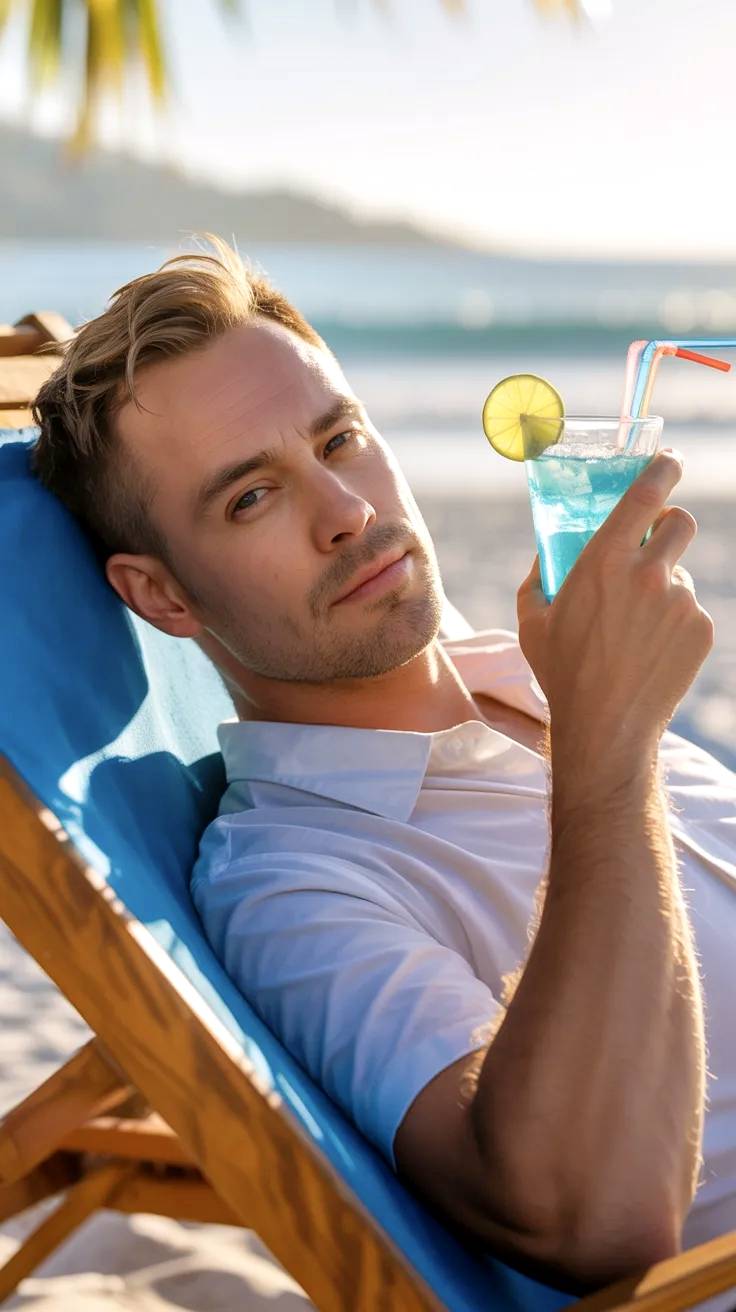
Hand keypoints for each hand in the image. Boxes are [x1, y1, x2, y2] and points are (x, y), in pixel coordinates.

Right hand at [517, 451, 713, 777]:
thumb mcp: (533, 619)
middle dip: (669, 525)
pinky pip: (689, 610)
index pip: (647, 493)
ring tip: (634, 626)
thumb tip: (548, 553)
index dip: (663, 468)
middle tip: (653, 542)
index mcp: (604, 560)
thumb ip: (540, 575)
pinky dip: (672, 621)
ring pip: (680, 574)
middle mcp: (649, 574)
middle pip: (681, 523)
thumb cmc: (561, 672)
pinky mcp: (700, 631)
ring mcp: (681, 603)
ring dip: (662, 585)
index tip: (669, 460)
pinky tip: (648, 649)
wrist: (605, 727)